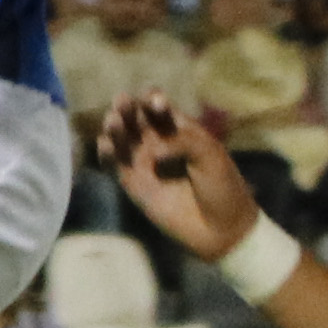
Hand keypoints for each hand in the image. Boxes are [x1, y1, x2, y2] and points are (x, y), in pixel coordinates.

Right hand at [97, 91, 261, 261]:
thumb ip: (183, 141)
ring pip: (120, 137)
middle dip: (126, 106)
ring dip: (113, 126)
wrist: (220, 227)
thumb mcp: (210, 154)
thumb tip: (154, 151)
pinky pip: (113, 164)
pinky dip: (106, 153)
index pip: (156, 105)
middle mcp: (156, 140)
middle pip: (133, 116)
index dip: (152, 99)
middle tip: (122, 104)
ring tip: (113, 123)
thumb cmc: (222, 186)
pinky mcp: (132, 183)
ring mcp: (142, 162)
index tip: (158, 106)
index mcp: (177, 128)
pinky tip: (106, 146)